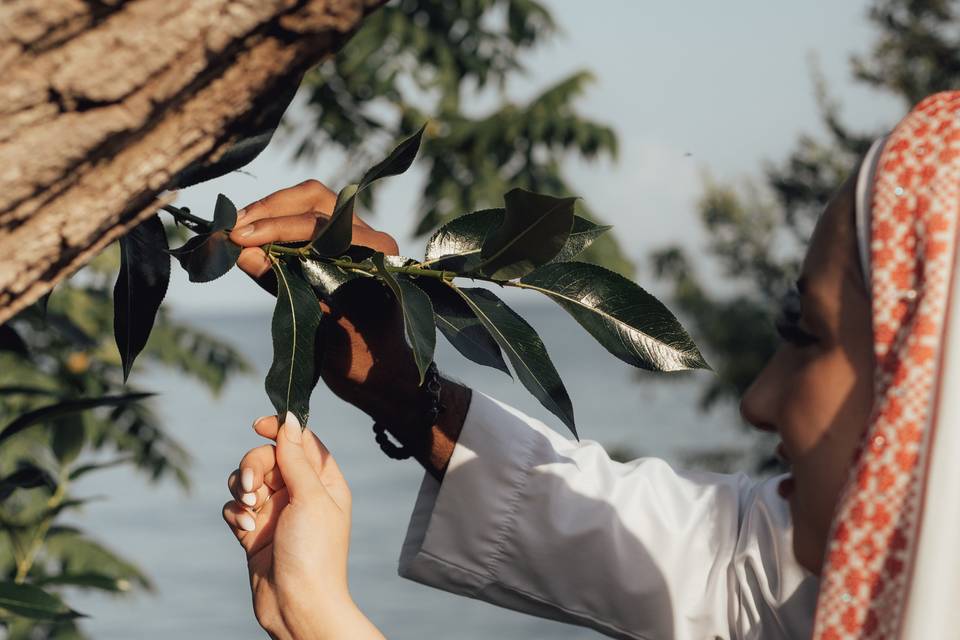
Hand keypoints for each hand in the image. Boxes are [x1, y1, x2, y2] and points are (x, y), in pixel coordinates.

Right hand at [222, 412, 383, 639]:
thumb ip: (296, 456)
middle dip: (254, 466)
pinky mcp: (254, 531)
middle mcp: (300, 493)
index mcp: (324, 481)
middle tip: (253, 487)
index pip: (300, 440)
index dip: (279, 429)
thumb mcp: (310, 497)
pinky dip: (235, 513)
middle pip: (267, 457)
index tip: (257, 425)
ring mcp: (275, 512)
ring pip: (246, 479)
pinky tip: (245, 529)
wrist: (297, 604)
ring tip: (249, 510)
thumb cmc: (315, 552)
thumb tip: (289, 418)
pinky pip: (235, 506)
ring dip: (241, 489)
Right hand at [231, 179, 470, 478]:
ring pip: (311, 203)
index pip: (322, 228)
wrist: (385, 379)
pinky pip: (308, 221)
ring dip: (271, 211)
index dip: (277, 229)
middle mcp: (372, 240)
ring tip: (237, 231)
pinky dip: (278, 223)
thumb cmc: (363, 362)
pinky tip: (252, 238)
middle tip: (233, 229)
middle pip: (316, 200)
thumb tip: (242, 253)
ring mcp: (358, 239)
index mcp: (378, 258)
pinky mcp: (342, 246)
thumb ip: (285, 287)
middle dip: (271, 209)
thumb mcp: (320, 329)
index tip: (239, 239)